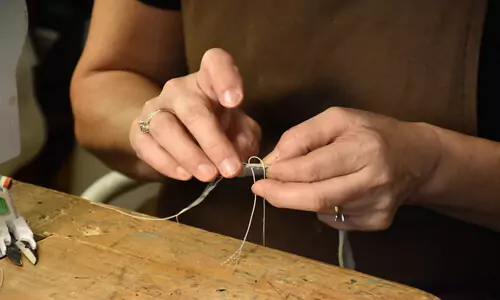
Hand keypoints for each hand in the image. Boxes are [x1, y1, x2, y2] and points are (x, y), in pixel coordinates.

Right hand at [130, 48, 260, 181]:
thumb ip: (245, 139)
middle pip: (192, 109)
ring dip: (189, 154)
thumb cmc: (218, 129)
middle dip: (213, 142)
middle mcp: (179, 90)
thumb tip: (238, 156)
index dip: (225, 78)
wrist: (176, 139)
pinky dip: (166, 163)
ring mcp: (155, 109)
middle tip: (230, 169)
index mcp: (208, 81)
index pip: (215, 63)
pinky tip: (184, 175)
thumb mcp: (240, 131)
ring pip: (166, 127)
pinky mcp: (138, 132)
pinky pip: (147, 146)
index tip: (235, 101)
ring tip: (208, 175)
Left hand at [252, 107, 441, 230]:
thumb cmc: (372, 132)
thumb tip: (273, 161)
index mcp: (364, 149)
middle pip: (315, 198)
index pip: (312, 168)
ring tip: (298, 182)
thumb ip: (302, 136)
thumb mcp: (338, 119)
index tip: (262, 173)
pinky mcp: (378, 222)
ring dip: (299, 198)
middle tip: (260, 190)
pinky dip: (321, 207)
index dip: (282, 173)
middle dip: (280, 196)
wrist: (416, 158)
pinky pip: (334, 220)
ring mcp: (377, 206)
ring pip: (322, 210)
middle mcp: (373, 181)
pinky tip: (332, 190)